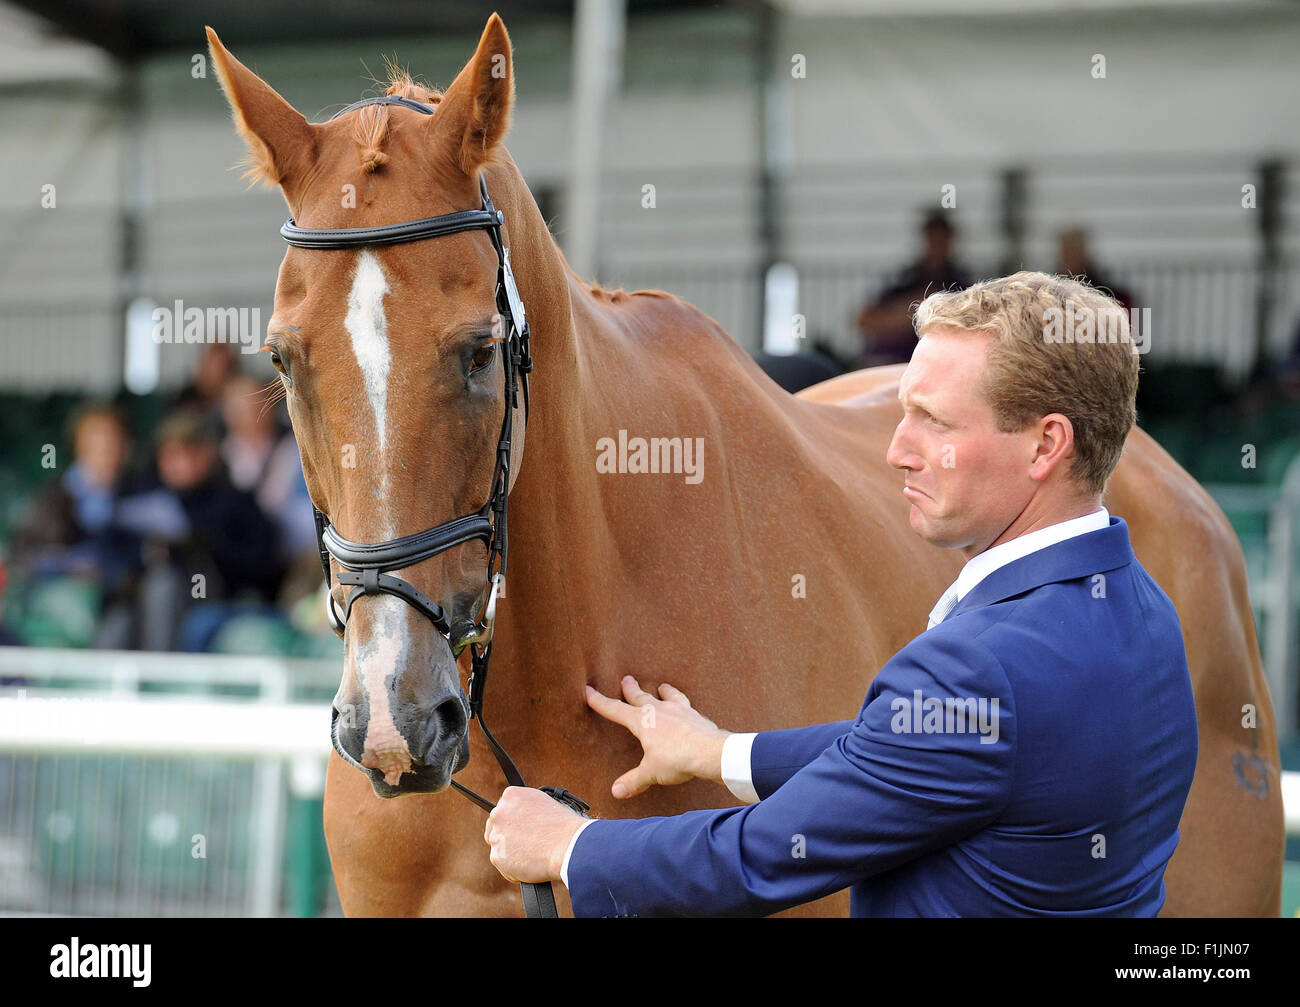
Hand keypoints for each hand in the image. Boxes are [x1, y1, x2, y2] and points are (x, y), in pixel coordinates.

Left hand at [484, 787, 588, 883]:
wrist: (569, 845)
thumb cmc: (564, 826)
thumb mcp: (545, 804)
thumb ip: (527, 810)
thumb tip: (524, 820)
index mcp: (511, 796)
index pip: (503, 809)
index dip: (514, 822)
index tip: (522, 830)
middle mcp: (499, 813)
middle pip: (495, 828)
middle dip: (507, 837)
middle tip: (526, 845)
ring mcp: (496, 835)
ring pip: (499, 848)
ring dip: (512, 853)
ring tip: (534, 856)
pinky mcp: (497, 857)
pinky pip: (504, 866)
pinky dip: (515, 870)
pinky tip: (532, 865)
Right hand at [585, 675, 729, 798]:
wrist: (710, 751)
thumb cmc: (677, 759)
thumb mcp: (651, 772)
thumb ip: (633, 781)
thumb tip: (616, 791)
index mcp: (642, 721)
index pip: (615, 710)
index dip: (600, 701)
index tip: (588, 690)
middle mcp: (658, 710)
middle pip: (640, 696)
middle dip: (630, 689)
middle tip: (626, 679)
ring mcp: (678, 710)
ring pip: (666, 696)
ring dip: (661, 691)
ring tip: (661, 685)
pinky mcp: (694, 715)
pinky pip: (686, 705)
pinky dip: (683, 703)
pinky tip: (686, 705)